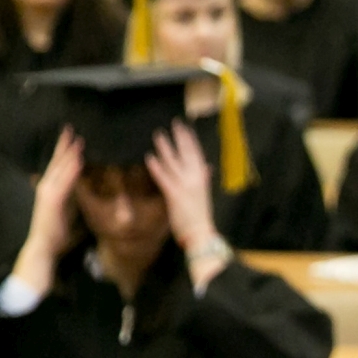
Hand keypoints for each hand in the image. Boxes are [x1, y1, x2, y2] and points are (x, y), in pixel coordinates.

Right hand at [12, 128, 82, 293]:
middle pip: (57, 161)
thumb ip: (76, 201)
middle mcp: (47, 187)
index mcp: (53, 189)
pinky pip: (65, 182)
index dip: (66, 151)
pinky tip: (79, 159)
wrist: (44, 247)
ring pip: (59, 168)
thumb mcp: (71, 212)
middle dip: (65, 145)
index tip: (73, 137)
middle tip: (71, 128)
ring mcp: (48, 192)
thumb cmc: (58, 233)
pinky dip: (71, 169)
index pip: (59, 166)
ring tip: (77, 138)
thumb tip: (91, 194)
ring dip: (69, 152)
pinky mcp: (52, 200)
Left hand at [145, 121, 218, 252]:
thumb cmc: (200, 216)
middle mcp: (195, 179)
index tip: (185, 128)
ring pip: (174, 163)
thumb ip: (204, 179)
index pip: (197, 155)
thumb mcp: (204, 194)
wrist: (201, 233)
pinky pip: (164, 178)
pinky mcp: (174, 195)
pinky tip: (149, 158)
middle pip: (187, 154)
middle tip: (175, 123)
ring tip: (158, 135)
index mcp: (202, 179)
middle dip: (181, 138)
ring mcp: (185, 186)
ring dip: (166, 148)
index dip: (191, 140)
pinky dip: (157, 168)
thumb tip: (207, 167)